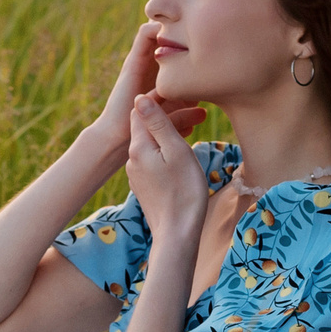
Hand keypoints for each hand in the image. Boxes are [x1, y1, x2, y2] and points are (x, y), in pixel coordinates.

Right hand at [88, 23, 204, 159]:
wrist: (123, 135)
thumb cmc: (148, 130)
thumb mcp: (174, 118)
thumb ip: (188, 114)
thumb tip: (205, 113)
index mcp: (166, 75)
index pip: (183, 49)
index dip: (197, 40)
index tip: (215, 35)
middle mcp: (155, 64)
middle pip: (172, 34)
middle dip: (186, 25)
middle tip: (204, 20)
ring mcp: (144, 60)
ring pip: (158, 29)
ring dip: (172, 22)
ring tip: (189, 18)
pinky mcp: (133, 59)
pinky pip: (143, 34)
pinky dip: (156, 27)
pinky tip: (172, 30)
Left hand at [124, 93, 207, 242]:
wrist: (177, 234)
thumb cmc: (184, 191)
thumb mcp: (176, 150)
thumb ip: (159, 123)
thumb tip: (140, 97)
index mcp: (138, 146)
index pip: (140, 111)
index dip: (159, 101)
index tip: (182, 98)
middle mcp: (132, 159)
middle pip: (146, 128)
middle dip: (167, 118)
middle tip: (198, 114)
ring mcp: (136, 175)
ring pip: (151, 146)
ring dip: (168, 137)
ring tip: (194, 133)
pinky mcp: (144, 187)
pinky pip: (153, 162)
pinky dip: (166, 154)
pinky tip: (182, 159)